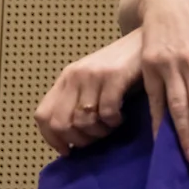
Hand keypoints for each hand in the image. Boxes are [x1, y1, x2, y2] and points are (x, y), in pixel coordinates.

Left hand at [35, 31, 144, 153]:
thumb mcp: (94, 80)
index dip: (52, 139)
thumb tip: (73, 136)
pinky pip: (106, 111)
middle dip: (79, 139)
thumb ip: (81, 100)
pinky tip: (121, 117)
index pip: (43, 115)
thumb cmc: (123, 64)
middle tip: (96, 139)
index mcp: (65, 79)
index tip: (68, 151)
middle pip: (60, 123)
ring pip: (83, 120)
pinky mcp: (114, 75)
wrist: (146, 37)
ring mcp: (92, 75)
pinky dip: (113, 122)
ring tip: (111, 127)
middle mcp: (73, 76)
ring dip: (99, 132)